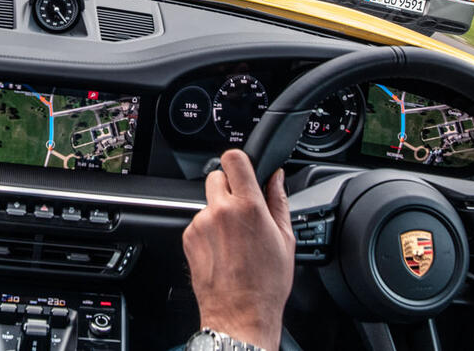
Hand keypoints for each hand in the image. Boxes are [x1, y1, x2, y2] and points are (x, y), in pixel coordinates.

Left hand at [183, 149, 294, 349]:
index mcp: (249, 206)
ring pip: (208, 202)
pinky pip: (198, 221)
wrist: (240, 314)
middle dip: (229, 188)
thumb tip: (277, 178)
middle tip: (242, 210)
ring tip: (234, 240)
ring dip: (218, 212)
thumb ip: (279, 201)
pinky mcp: (188, 237)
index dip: (239, 161)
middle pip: (217, 176)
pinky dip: (208, 230)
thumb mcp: (285, 239)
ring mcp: (201, 223)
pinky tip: (222, 250)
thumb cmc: (266, 283)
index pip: (234, 159)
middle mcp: (221, 210)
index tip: (243, 169)